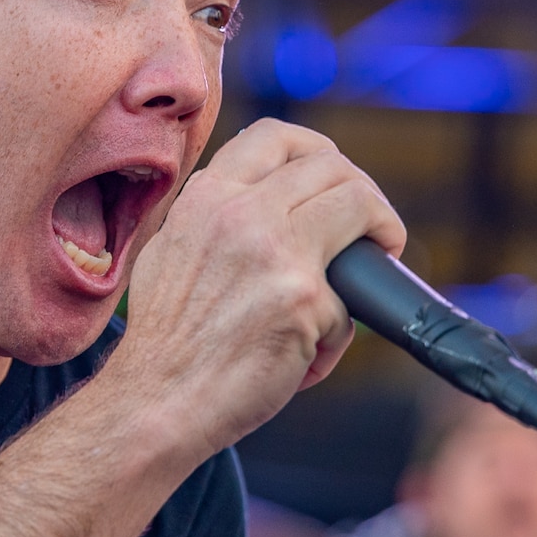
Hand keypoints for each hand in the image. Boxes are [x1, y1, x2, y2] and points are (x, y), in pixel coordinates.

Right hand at [108, 119, 403, 456]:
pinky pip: (352, 304)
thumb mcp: (170, 253)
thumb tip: (267, 205)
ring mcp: (276, 253)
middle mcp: (241, 214)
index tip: (334, 180)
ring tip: (368, 274)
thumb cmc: (165, 342)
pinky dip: (337, 334)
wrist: (155, 400)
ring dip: (381, 236)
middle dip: (366, 196)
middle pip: (333, 167)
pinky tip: (306, 356)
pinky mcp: (305, 301)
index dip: (319, 153)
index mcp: (205, 200)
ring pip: (362, 208)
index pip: (276, 136)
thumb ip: (213, 220)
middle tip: (370, 232)